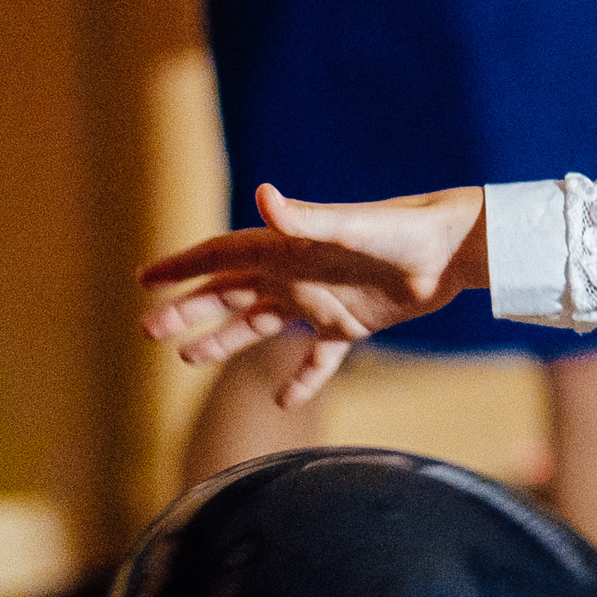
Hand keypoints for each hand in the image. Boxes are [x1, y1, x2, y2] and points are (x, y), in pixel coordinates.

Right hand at [138, 181, 487, 405]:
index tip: (145, 279)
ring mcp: (319, 301)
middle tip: (149, 329)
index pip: (220, 256)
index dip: (182, 266)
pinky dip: (301, 380)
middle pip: (228, 294)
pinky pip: (317, 359)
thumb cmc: (401, 230)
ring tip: (187, 359)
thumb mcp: (349, 226)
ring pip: (259, 326)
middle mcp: (294, 274)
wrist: (451, 250)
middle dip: (188, 310)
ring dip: (224, 341)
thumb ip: (304, 219)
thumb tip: (264, 195)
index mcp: (285, 248)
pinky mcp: (349, 325)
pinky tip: (284, 401)